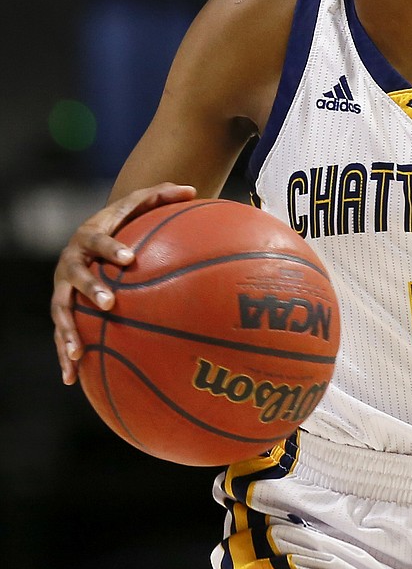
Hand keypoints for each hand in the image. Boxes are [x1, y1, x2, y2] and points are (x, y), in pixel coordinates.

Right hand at [51, 183, 195, 384]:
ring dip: (67, 332)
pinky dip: (65, 356)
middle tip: (107, 304)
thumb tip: (193, 189)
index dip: (111, 248)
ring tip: (77, 353)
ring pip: (61, 311)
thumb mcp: (136, 207)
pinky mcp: (62, 310)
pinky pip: (62, 334)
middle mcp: (71, 262)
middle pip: (76, 275)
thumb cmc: (121, 224)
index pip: (99, 239)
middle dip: (89, 289)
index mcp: (89, 236)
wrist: (88, 239)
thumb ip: (161, 196)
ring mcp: (63, 288)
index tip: (128, 259)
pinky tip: (70, 379)